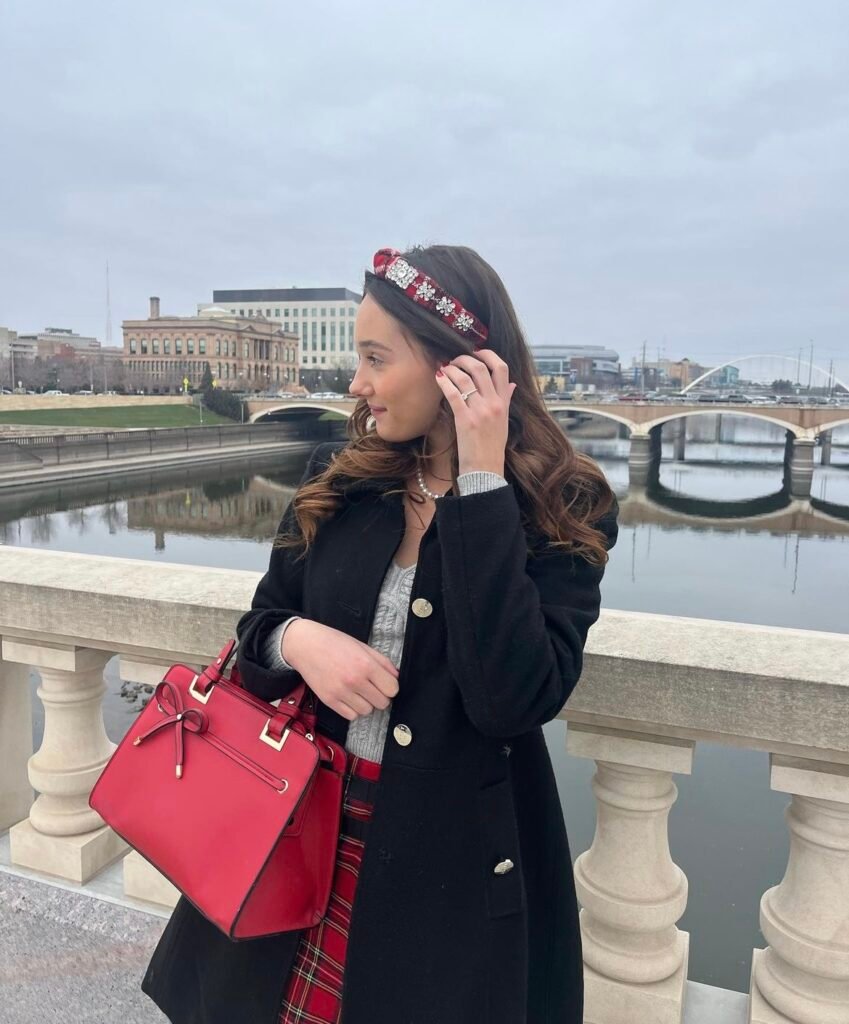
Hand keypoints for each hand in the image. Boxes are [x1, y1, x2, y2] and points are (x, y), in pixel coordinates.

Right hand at [281, 619, 399, 721]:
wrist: (305, 645)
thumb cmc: (334, 642)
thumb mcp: (362, 646)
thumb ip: (382, 662)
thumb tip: (396, 677)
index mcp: (366, 665)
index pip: (392, 689)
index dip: (391, 686)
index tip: (385, 683)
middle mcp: (354, 680)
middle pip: (382, 703)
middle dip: (380, 696)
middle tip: (372, 687)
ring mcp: (341, 692)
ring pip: (367, 711)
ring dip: (366, 703)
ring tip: (358, 691)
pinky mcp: (329, 700)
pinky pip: (351, 716)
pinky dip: (353, 709)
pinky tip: (349, 697)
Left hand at [435, 349, 516, 476]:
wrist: (486, 469)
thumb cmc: (493, 446)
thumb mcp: (504, 421)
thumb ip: (507, 400)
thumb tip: (512, 384)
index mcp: (503, 402)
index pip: (501, 368)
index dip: (487, 354)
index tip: (476, 352)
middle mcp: (494, 404)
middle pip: (481, 368)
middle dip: (465, 359)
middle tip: (454, 360)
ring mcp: (480, 411)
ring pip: (465, 378)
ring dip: (452, 369)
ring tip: (444, 368)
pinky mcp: (465, 420)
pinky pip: (453, 394)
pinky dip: (444, 382)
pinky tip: (438, 378)